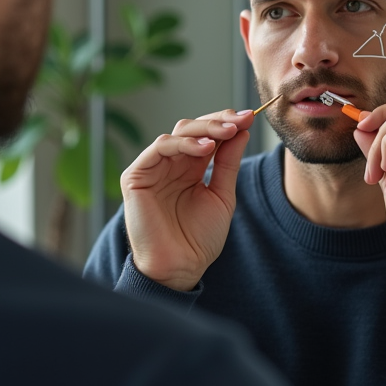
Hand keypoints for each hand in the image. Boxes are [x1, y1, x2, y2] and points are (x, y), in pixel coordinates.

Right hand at [120, 109, 254, 291]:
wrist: (181, 267)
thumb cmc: (199, 239)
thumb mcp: (222, 195)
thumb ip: (228, 163)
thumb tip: (240, 130)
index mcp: (190, 169)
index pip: (206, 136)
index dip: (226, 124)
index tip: (249, 118)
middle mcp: (171, 165)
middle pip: (192, 129)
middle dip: (218, 121)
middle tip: (240, 120)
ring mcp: (153, 168)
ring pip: (177, 133)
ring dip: (204, 129)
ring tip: (227, 132)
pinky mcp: (136, 176)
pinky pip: (159, 148)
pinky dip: (182, 143)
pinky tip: (206, 148)